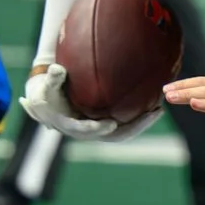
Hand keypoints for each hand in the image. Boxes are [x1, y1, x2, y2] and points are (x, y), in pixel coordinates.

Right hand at [21, 61, 158, 141]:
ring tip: (158, 111)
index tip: (110, 124)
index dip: (97, 128)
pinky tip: (153, 106)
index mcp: (70, 126)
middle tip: (151, 115)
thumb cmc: (47, 92)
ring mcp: (99, 131)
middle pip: (113, 136)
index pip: (85, 130)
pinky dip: (138, 119)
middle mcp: (88, 132)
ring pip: (123, 133)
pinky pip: (125, 125)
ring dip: (141, 124)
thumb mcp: (45, 86)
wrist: (48, 103)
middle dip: (133, 127)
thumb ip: (52, 78)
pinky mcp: (107, 125)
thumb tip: (57, 69)